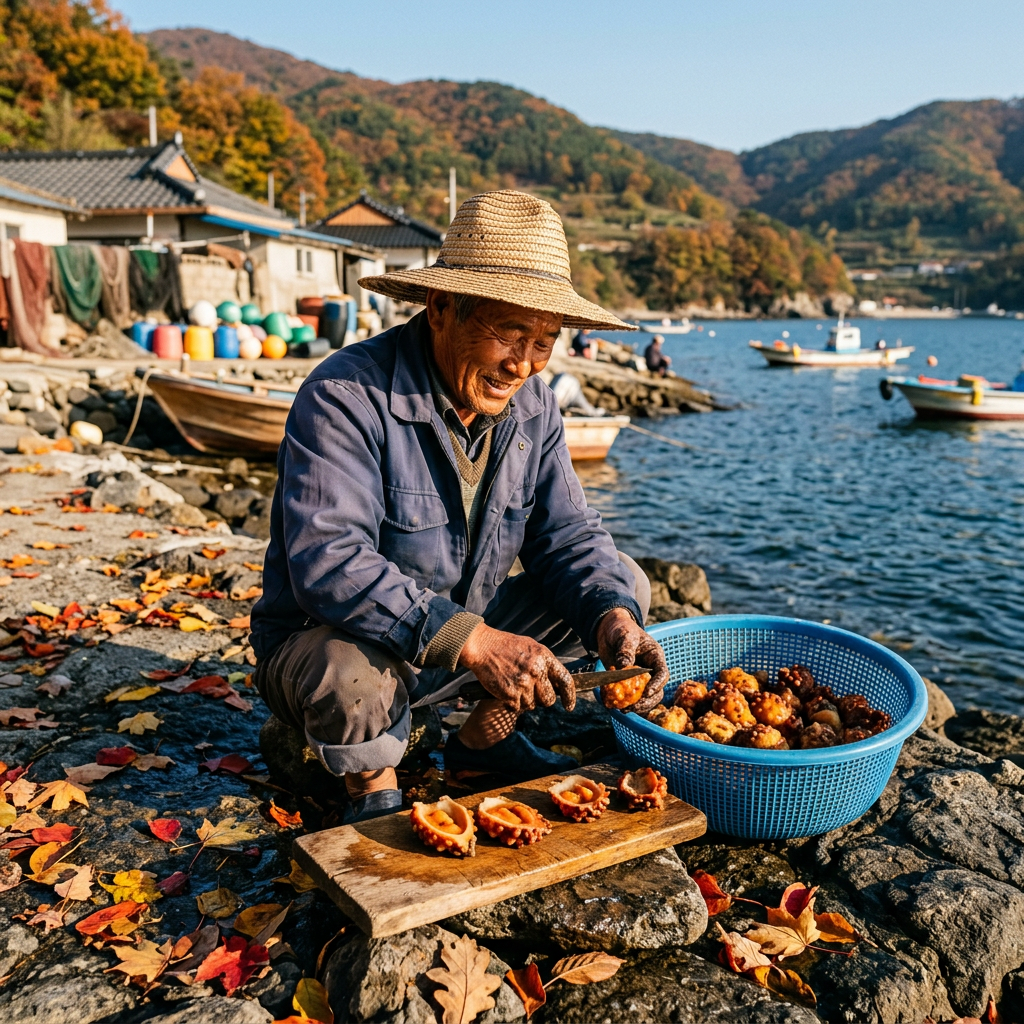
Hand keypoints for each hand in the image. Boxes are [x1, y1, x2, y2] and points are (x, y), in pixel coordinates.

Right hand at [459, 623, 575, 714]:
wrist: (482, 646)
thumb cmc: (505, 645)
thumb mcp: (531, 647)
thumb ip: (545, 662)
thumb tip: (557, 681)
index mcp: (544, 657)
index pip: (565, 680)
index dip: (569, 696)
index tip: (569, 705)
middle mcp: (536, 671)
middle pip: (549, 700)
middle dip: (542, 699)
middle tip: (531, 691)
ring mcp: (524, 684)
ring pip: (532, 706)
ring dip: (525, 701)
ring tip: (515, 686)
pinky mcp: (510, 694)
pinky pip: (518, 708)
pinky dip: (513, 704)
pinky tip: (507, 691)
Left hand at [596, 608, 668, 713]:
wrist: (608, 631)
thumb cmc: (621, 629)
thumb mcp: (624, 635)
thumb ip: (625, 649)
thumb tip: (624, 665)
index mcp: (655, 657)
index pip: (662, 673)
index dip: (657, 684)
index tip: (646, 692)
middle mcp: (650, 670)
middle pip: (656, 691)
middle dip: (646, 701)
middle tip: (633, 706)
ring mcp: (639, 679)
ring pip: (645, 698)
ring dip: (636, 706)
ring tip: (623, 709)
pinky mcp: (627, 684)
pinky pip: (629, 697)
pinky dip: (622, 703)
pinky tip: (613, 705)